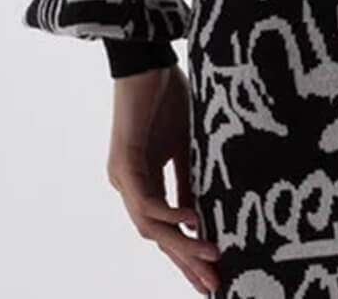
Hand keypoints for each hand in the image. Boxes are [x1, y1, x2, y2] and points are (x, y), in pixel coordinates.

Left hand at [105, 64, 219, 293]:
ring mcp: (123, 178)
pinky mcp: (124, 163)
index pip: (166, 229)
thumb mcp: (185, 144)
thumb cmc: (167, 96)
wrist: (146, 62)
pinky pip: (146, 201)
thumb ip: (189, 178)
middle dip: (186, 263)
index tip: (211, 277)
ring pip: (150, 227)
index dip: (188, 254)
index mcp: (145, 182)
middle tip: (213, 286)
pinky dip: (169, 214)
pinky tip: (192, 220)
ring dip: (181, 245)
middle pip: (158, 237)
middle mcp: (130, 187)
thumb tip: (204, 214)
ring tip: (211, 256)